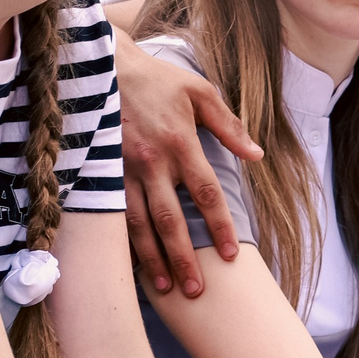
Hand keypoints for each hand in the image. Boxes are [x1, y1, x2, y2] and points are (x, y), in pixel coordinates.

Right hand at [114, 32, 261, 297]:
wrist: (102, 67)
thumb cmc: (157, 80)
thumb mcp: (199, 92)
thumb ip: (229, 126)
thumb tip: (256, 155)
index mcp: (179, 142)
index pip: (205, 193)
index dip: (219, 225)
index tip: (231, 253)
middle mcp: (151, 162)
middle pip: (171, 219)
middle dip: (185, 257)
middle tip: (197, 290)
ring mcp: (122, 170)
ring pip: (139, 224)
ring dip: (153, 258)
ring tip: (167, 287)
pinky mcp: (102, 173)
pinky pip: (115, 215)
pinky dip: (126, 241)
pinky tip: (134, 264)